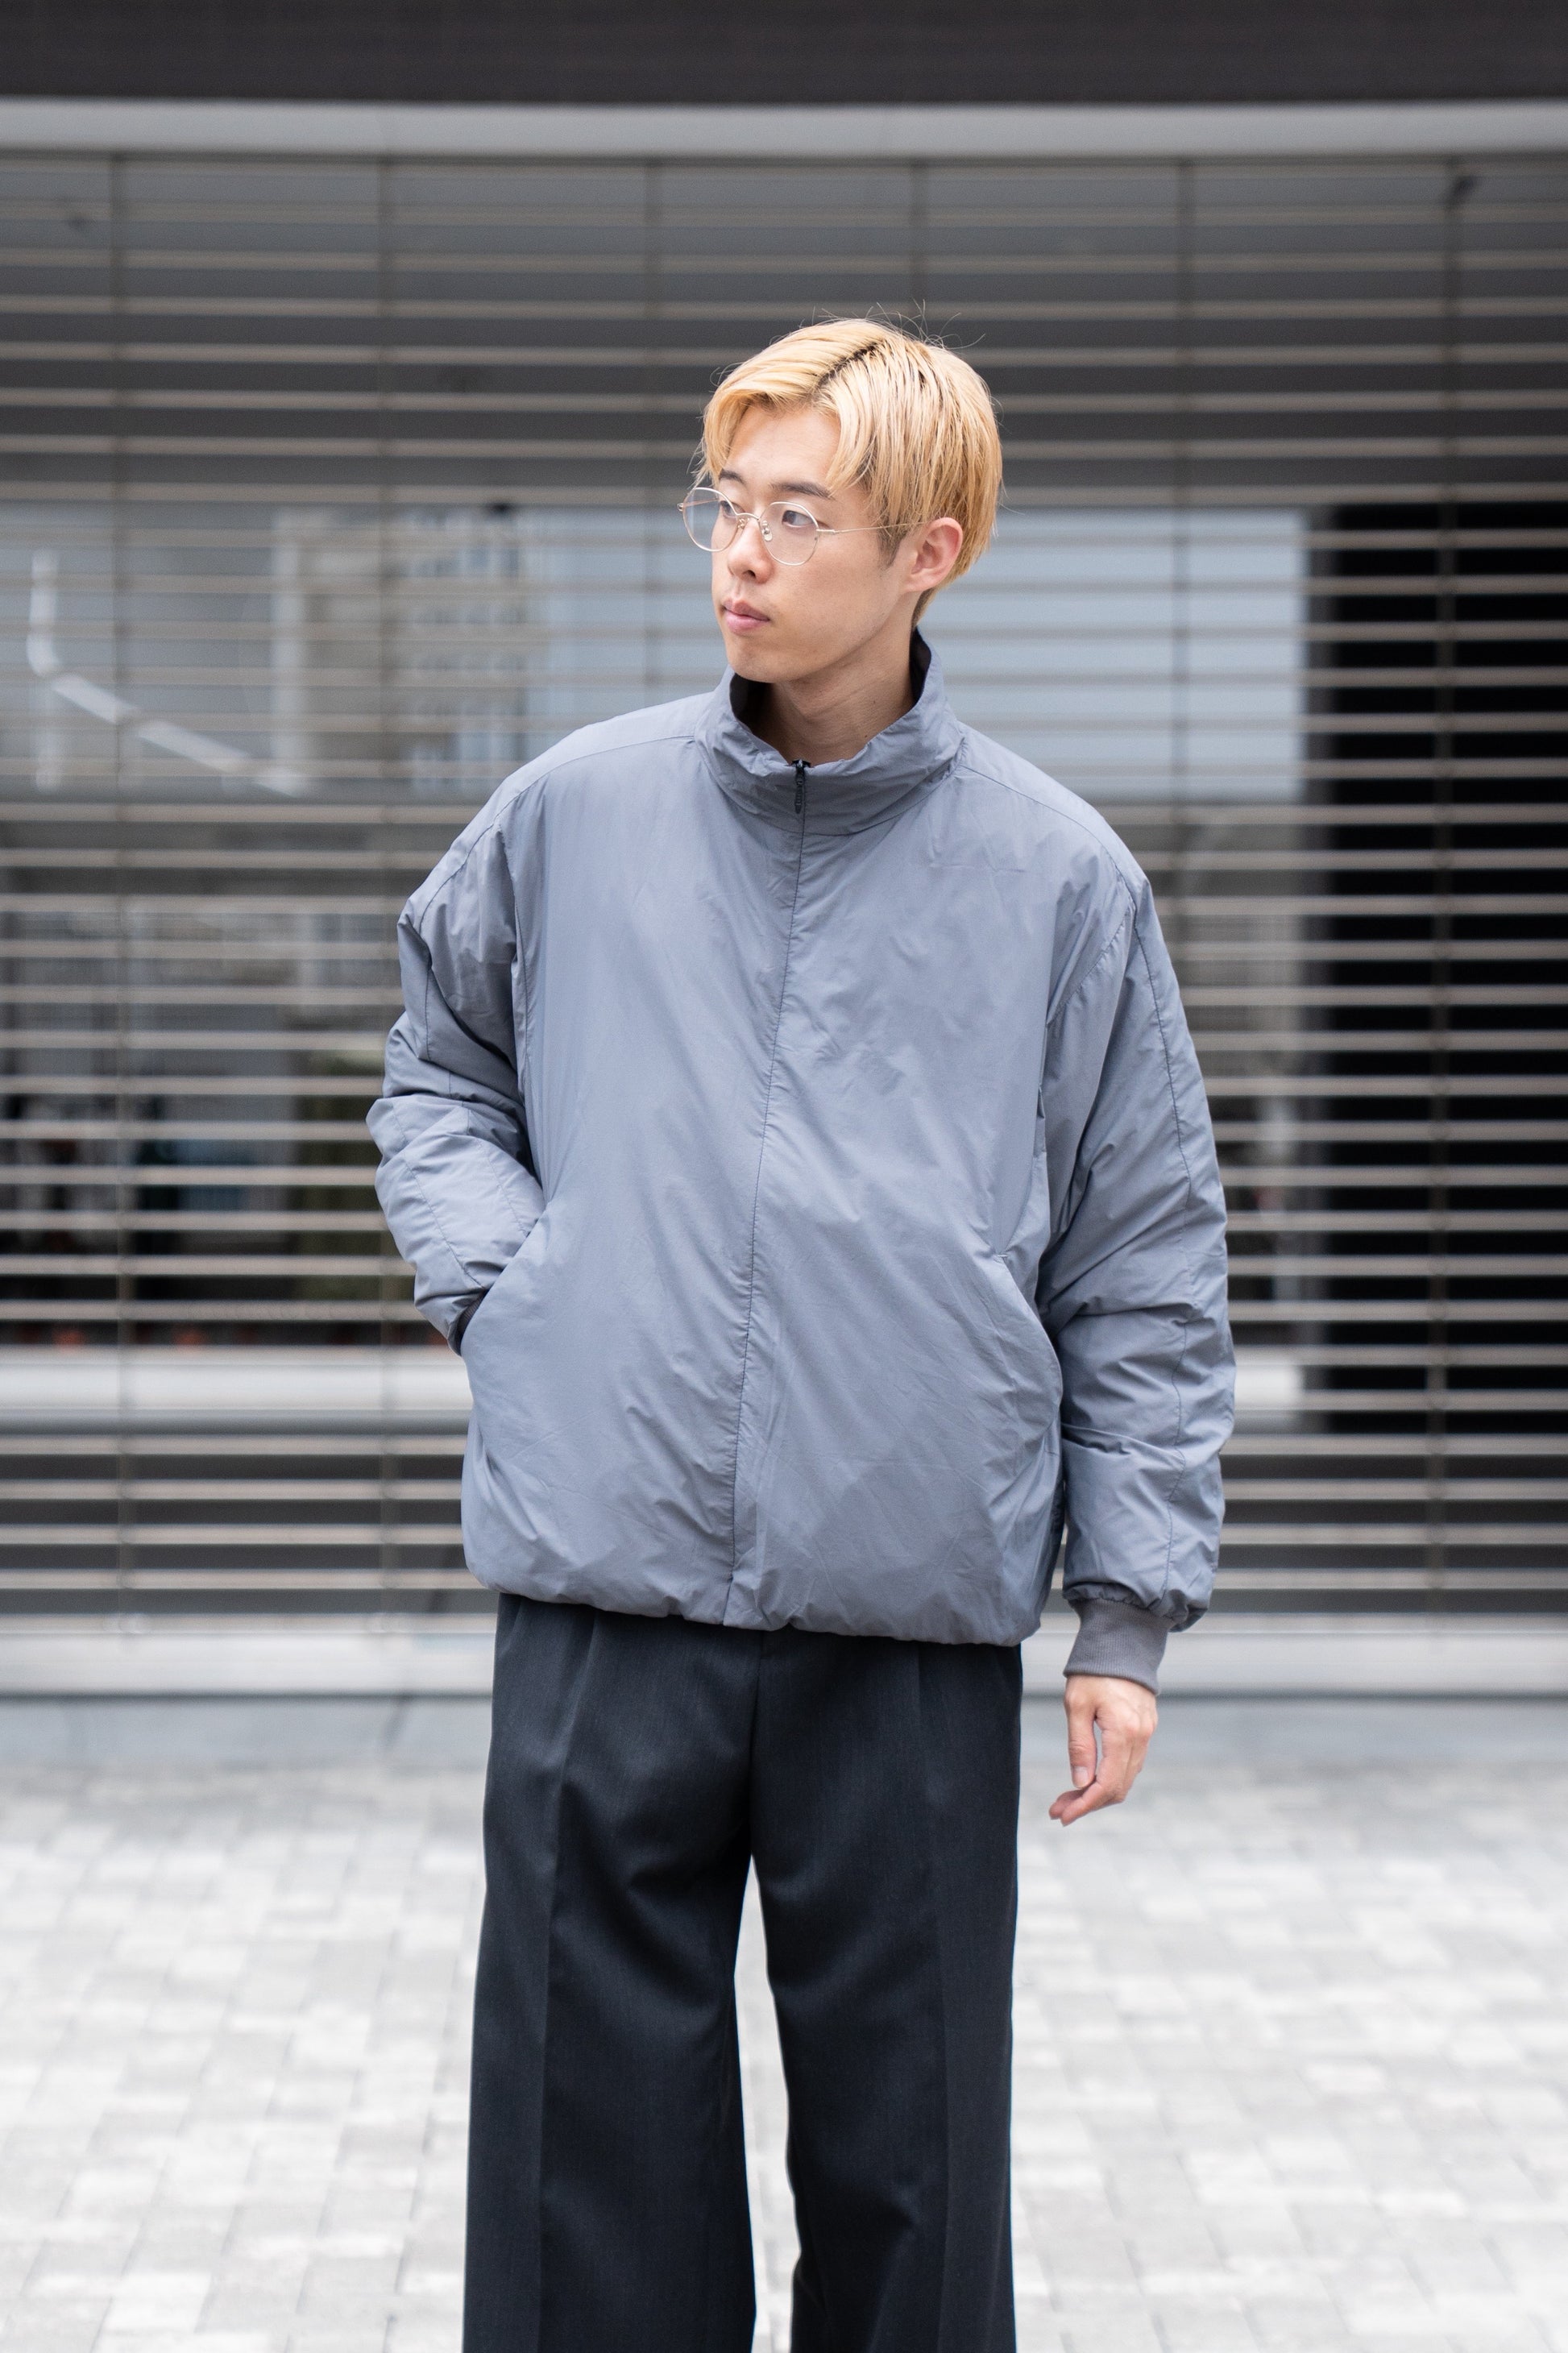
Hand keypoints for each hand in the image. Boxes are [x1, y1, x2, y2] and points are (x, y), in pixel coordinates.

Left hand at [1049, 1673, 1157, 1825]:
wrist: (1121, 1641)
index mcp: (1124, 1732)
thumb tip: (1080, 1783)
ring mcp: (1146, 1733)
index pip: (1107, 1785)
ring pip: (1125, 1778)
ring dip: (1098, 1792)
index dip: (1084, 1805)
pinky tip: (1089, 1777)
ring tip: (1068, 1797)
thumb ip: (1080, 1745)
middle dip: (1088, 1803)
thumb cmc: (1093, 1670)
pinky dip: (1110, 1777)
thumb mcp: (1076, 1705)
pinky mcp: (1145, 1728)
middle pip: (1118, 1788)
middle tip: (1059, 1809)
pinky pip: (1130, 1764)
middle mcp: (1141, 1737)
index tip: (1062, 1816)